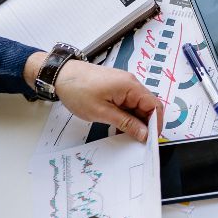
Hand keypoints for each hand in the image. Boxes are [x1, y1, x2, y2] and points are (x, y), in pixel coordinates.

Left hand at [24, 55, 162, 140]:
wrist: (61, 75)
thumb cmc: (78, 90)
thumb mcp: (102, 112)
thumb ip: (126, 123)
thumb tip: (144, 134)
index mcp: (131, 87)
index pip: (154, 106)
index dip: (156, 124)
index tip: (151, 141)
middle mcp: (131, 84)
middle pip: (148, 107)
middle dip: (145, 125)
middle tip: (137, 142)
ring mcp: (124, 85)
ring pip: (138, 107)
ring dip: (135, 121)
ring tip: (126, 136)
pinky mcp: (117, 88)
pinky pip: (128, 104)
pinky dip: (126, 116)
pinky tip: (118, 127)